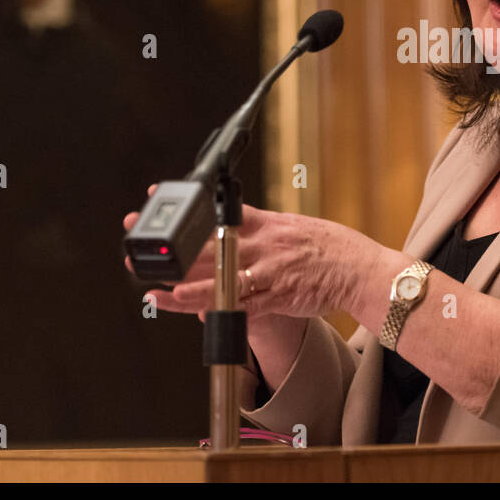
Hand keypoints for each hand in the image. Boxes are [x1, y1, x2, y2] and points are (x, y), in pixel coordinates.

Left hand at [122, 187, 381, 320]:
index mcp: (270, 224)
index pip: (222, 211)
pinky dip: (203, 301)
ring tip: (148, 281)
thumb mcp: (300, 228)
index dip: (188, 206)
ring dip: (178, 279)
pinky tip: (178, 302)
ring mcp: (267, 268)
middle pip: (209, 241)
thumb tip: (243, 224)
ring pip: (215, 272)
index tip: (158, 197)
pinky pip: (231, 299)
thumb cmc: (336, 252)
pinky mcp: (273, 294)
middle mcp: (264, 243)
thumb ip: (268, 228)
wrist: (363, 271)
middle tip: (135, 236)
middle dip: (172, 241)